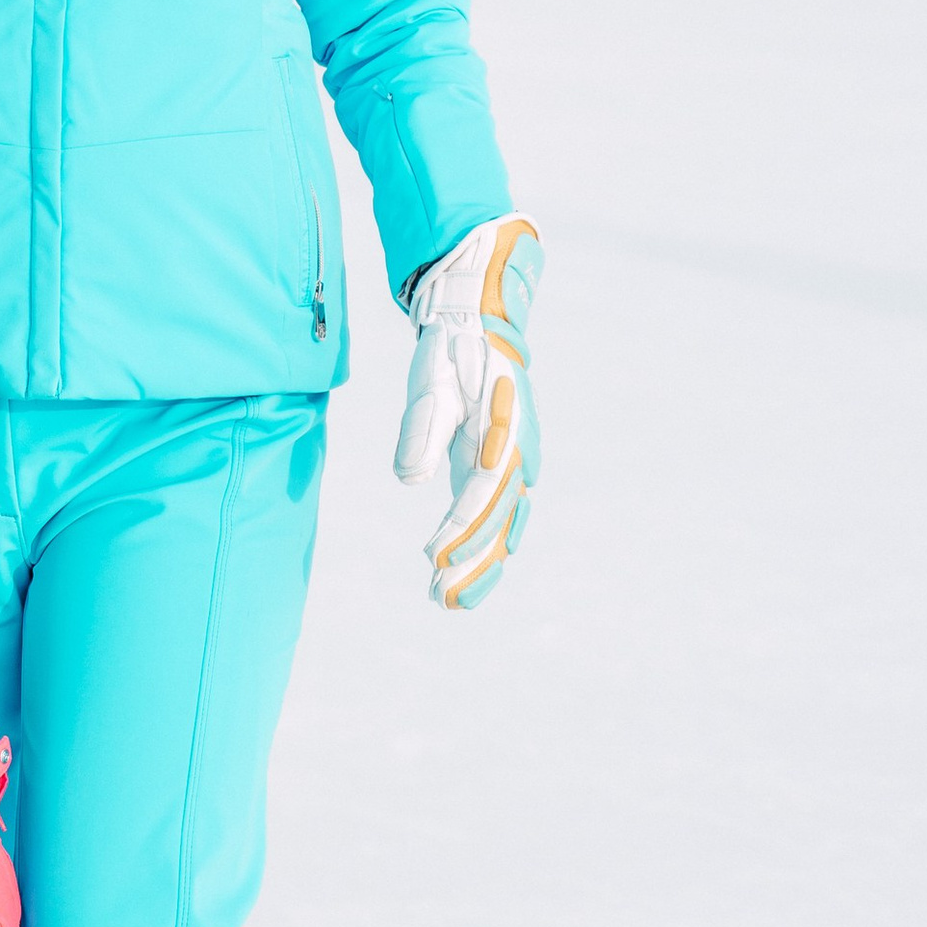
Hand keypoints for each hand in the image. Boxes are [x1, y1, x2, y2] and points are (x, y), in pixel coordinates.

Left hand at [396, 215, 542, 610]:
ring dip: (479, 566)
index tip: (434, 560)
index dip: (460, 530)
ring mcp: (513, 464)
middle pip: (500, 522)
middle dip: (473, 564)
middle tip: (440, 599)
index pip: (482, 493)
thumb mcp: (430, 383)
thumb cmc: (451, 353)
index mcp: (504, 434)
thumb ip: (422, 431)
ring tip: (448, 602)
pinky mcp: (499, 468)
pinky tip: (457, 576)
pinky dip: (480, 547)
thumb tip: (409, 480)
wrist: (478, 324)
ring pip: (502, 527)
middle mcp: (517, 456)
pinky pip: (495, 517)